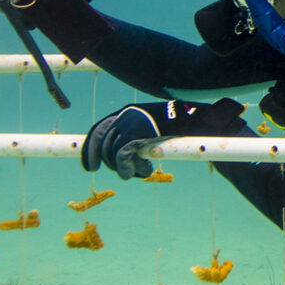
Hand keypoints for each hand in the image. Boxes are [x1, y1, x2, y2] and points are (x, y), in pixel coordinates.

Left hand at [81, 98, 248, 179]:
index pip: (99, 129)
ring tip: (138, 171)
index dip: (90, 149)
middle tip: (106, 172)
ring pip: (111, 152)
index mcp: (126, 112)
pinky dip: (127, 168)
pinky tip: (140, 172)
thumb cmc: (179, 125)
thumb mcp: (153, 128)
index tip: (89, 167)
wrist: (196, 120)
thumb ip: (137, 136)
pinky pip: (121, 156)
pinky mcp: (135, 135)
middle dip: (100, 159)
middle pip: (101, 141)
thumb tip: (128, 152)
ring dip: (122, 167)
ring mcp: (128, 124)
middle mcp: (124, 116)